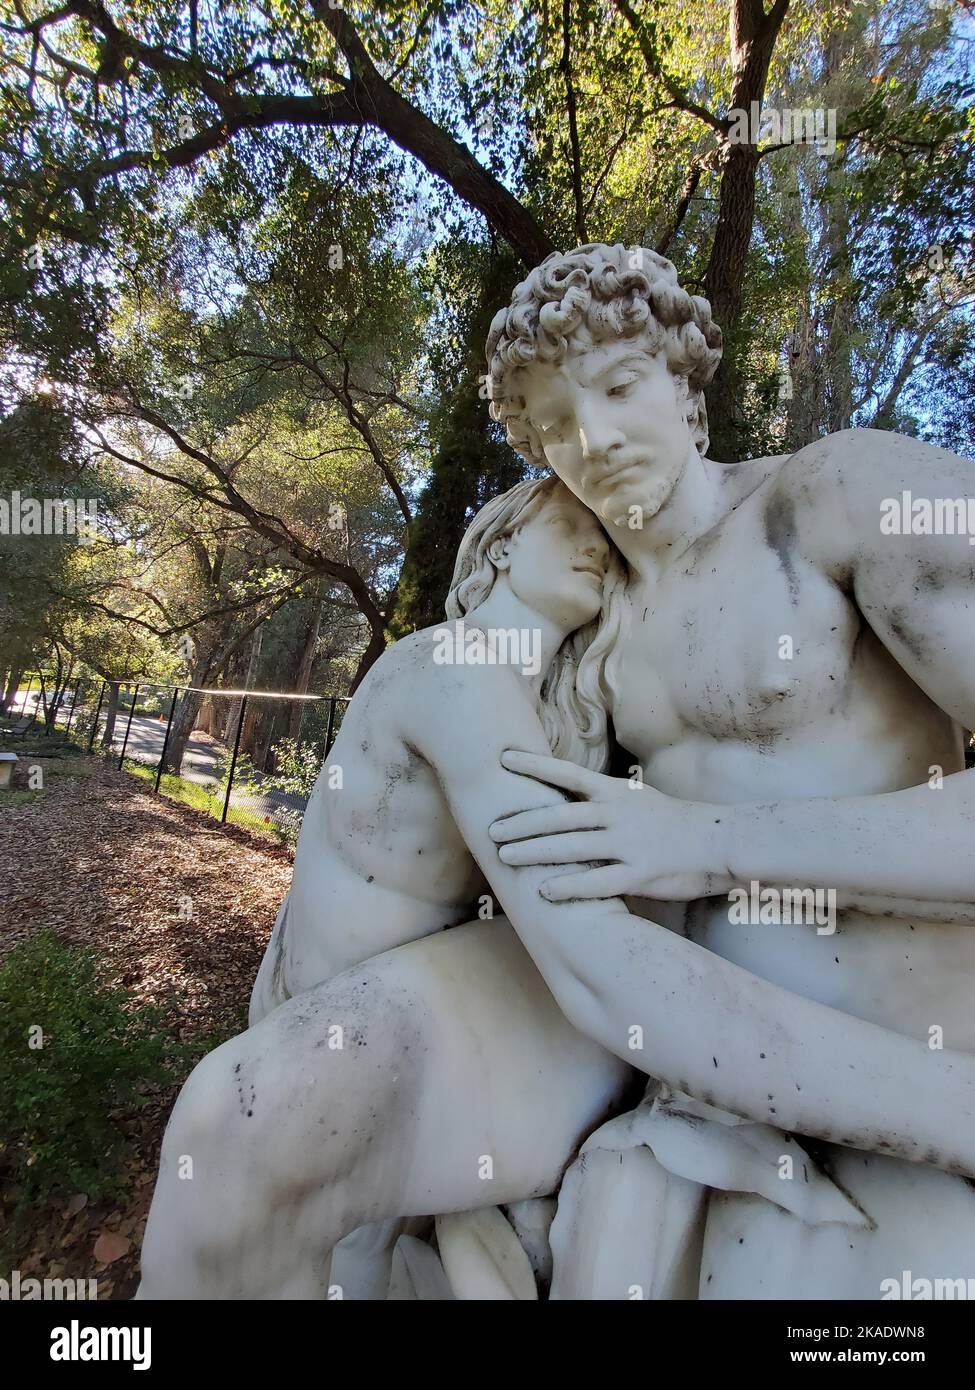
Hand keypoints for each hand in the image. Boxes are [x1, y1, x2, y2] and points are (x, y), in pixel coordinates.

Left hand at [490, 749, 732, 901]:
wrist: (720, 840)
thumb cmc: (673, 822)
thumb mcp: (638, 800)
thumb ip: (603, 801)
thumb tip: (567, 799)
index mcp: (615, 793)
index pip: (567, 773)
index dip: (534, 765)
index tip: (503, 758)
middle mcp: (617, 814)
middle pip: (560, 816)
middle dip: (522, 823)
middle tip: (491, 831)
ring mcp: (628, 844)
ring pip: (571, 847)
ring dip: (535, 852)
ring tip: (505, 858)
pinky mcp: (639, 873)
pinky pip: (597, 882)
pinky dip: (568, 887)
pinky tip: (545, 892)